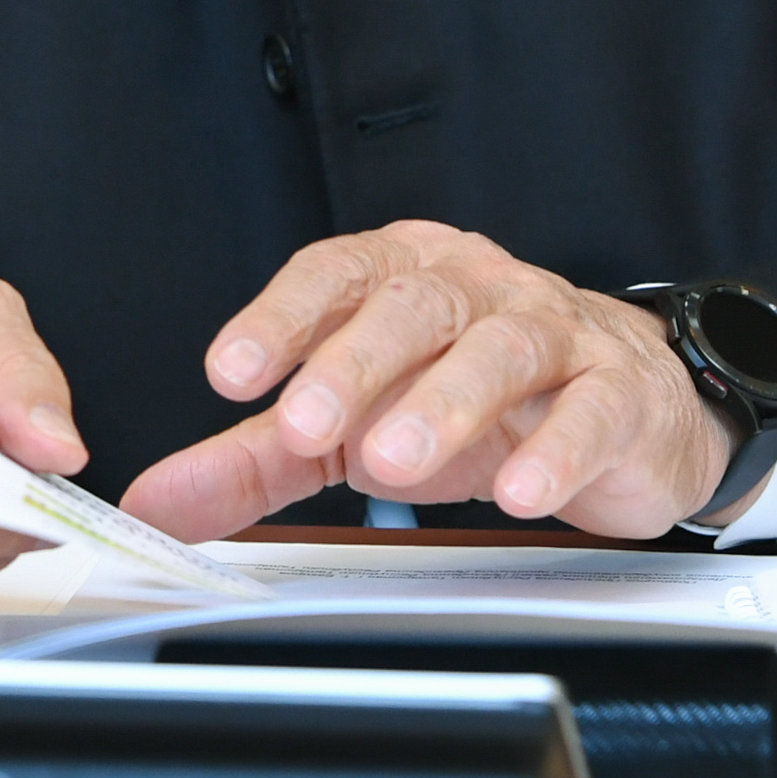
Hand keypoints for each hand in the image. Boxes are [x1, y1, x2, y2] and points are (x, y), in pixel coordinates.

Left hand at [116, 222, 734, 541]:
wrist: (624, 404)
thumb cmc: (476, 402)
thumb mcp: (353, 427)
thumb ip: (254, 460)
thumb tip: (152, 503)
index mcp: (402, 274)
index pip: (334, 274)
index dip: (280, 316)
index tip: (230, 372)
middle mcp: (476, 286)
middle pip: (412, 304)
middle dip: (353, 362)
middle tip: (303, 424)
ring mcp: (553, 332)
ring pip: (500, 348)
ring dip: (443, 404)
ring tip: (391, 464)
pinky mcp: (618, 391)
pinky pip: (590, 408)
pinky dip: (555, 449)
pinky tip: (520, 493)